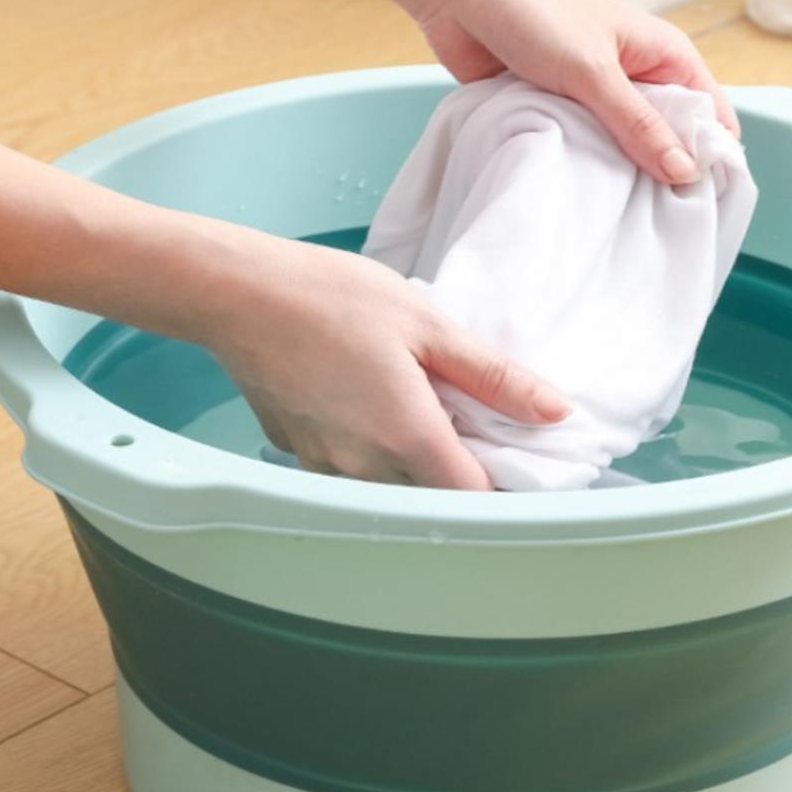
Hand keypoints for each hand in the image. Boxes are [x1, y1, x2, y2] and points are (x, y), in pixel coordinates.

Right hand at [199, 233, 569, 488]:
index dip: (502, 484)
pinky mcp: (298, 455)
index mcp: (408, 437)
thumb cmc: (332, 297)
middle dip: (456, 468)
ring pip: (389, 486)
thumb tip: (554, 411)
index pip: (474, 498)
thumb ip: (495, 377)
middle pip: (432, 496)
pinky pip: (349, 469)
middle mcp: (365, 468)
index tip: (511, 456)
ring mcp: (326, 467)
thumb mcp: (429, 325)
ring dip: (411, 458)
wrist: (237, 293)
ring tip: (412, 398)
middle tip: (464, 416)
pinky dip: (369, 447)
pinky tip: (365, 397)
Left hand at [415, 0, 739, 184]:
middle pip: (669, 137)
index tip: (704, 202)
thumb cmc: (532, 12)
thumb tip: (685, 172)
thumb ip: (638, 125)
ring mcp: (597, 95)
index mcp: (661, 53)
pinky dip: (582, 167)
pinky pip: (584, 149)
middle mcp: (635, 75)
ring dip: (619, 174)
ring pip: (624, 148)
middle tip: (660, 220)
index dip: (713, 154)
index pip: (709, 111)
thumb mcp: (593, 72)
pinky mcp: (561, 110)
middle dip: (664, 173)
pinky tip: (581, 196)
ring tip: (621, 214)